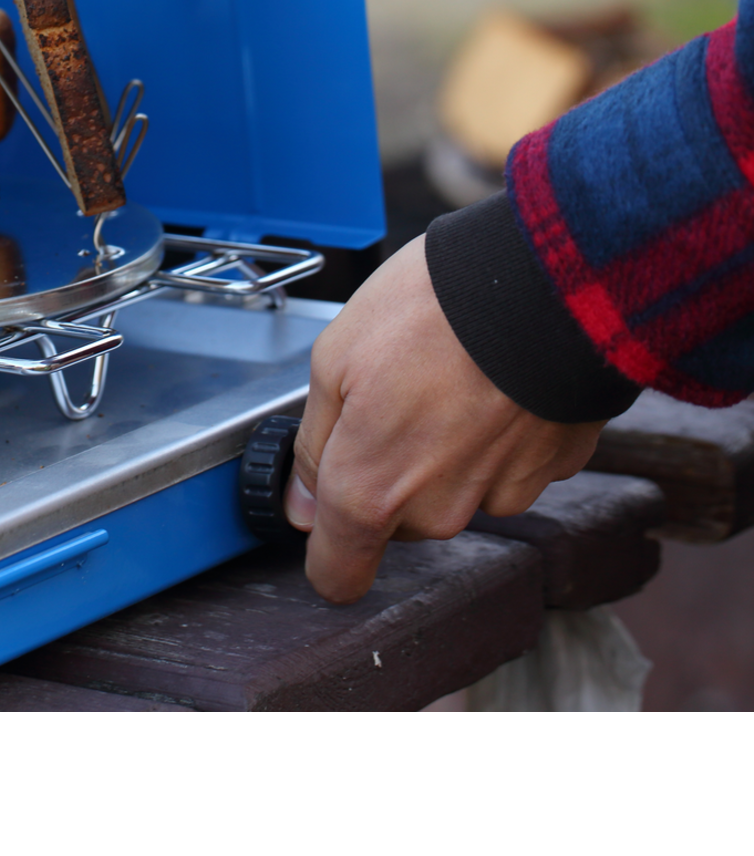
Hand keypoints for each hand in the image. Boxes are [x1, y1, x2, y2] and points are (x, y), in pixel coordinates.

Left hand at [285, 236, 605, 601]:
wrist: (545, 282)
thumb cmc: (433, 310)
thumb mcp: (334, 357)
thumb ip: (314, 443)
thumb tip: (303, 502)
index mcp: (372, 490)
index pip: (339, 574)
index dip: (327, 549)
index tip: (324, 515)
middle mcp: (437, 510)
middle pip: (396, 519)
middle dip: (387, 471)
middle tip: (392, 396)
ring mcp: (500, 493)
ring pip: (453, 490)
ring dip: (446, 449)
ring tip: (447, 375)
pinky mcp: (551, 468)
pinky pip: (507, 465)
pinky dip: (497, 433)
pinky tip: (492, 380)